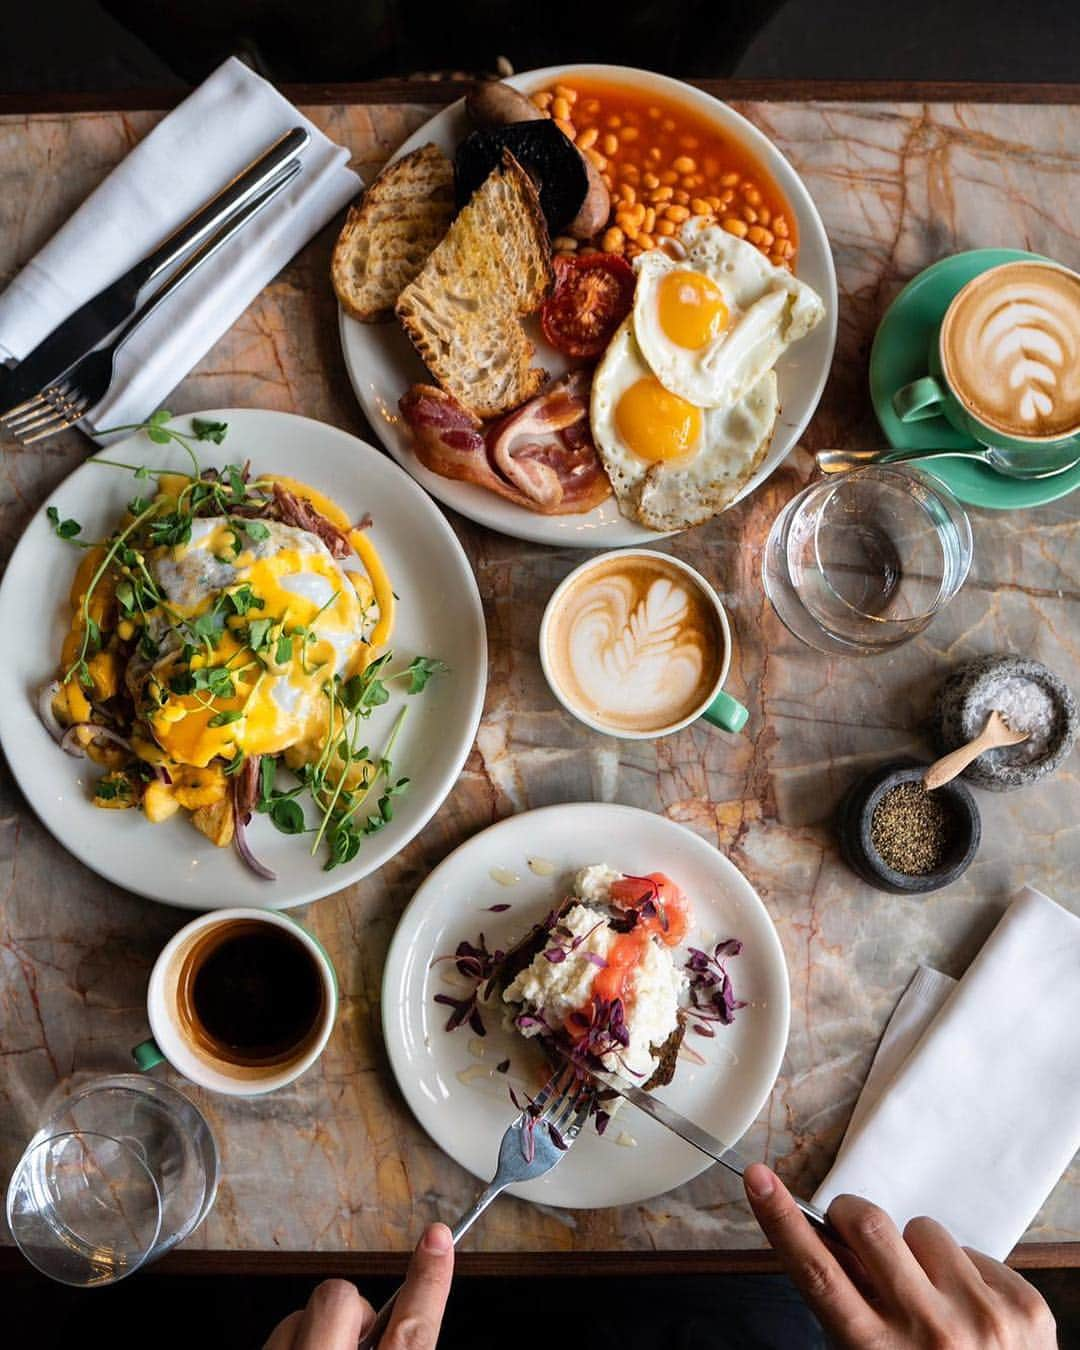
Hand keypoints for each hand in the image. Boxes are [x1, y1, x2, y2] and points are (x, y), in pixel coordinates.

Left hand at [263, 1222, 453, 1349]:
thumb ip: (392, 1343)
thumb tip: (386, 1319)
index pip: (413, 1332)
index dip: (428, 1281)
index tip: (438, 1237)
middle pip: (339, 1298)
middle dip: (347, 1310)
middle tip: (352, 1342)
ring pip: (297, 1316)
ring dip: (309, 1335)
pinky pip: (272, 1337)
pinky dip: (288, 1345)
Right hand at [744, 1164, 1056, 1348]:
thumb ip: (849, 1307)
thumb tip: (830, 1239)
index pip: (817, 1272)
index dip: (781, 1220)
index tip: (758, 1177)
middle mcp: (930, 1333)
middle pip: (868, 1227)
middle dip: (851, 1216)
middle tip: (851, 1229)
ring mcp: (982, 1317)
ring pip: (924, 1229)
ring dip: (917, 1253)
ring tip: (930, 1297)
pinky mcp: (1026, 1307)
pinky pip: (974, 1252)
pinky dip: (964, 1274)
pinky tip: (970, 1313)